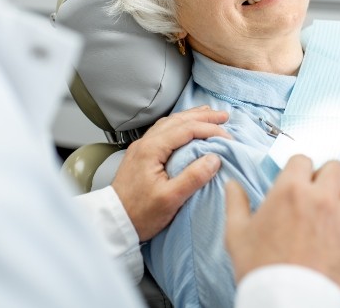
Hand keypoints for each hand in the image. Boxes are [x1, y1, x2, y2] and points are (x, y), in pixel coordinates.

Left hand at [112, 105, 230, 241]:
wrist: (112, 224)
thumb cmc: (140, 214)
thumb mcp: (170, 199)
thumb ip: (193, 177)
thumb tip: (214, 158)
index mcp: (152, 149)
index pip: (186, 129)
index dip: (209, 129)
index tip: (228, 136)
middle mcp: (145, 143)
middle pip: (178, 120)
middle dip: (203, 116)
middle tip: (224, 116)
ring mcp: (141, 147)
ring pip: (170, 123)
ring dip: (191, 117)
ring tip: (208, 115)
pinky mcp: (141, 155)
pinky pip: (164, 130)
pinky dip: (180, 125)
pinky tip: (186, 128)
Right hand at [224, 154, 339, 298]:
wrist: (286, 305)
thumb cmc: (260, 270)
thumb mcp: (237, 234)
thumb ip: (235, 203)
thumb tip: (232, 185)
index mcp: (290, 190)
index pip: (303, 159)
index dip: (299, 171)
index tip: (298, 183)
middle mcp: (321, 198)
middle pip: (336, 168)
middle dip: (327, 178)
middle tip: (319, 194)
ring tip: (334, 213)